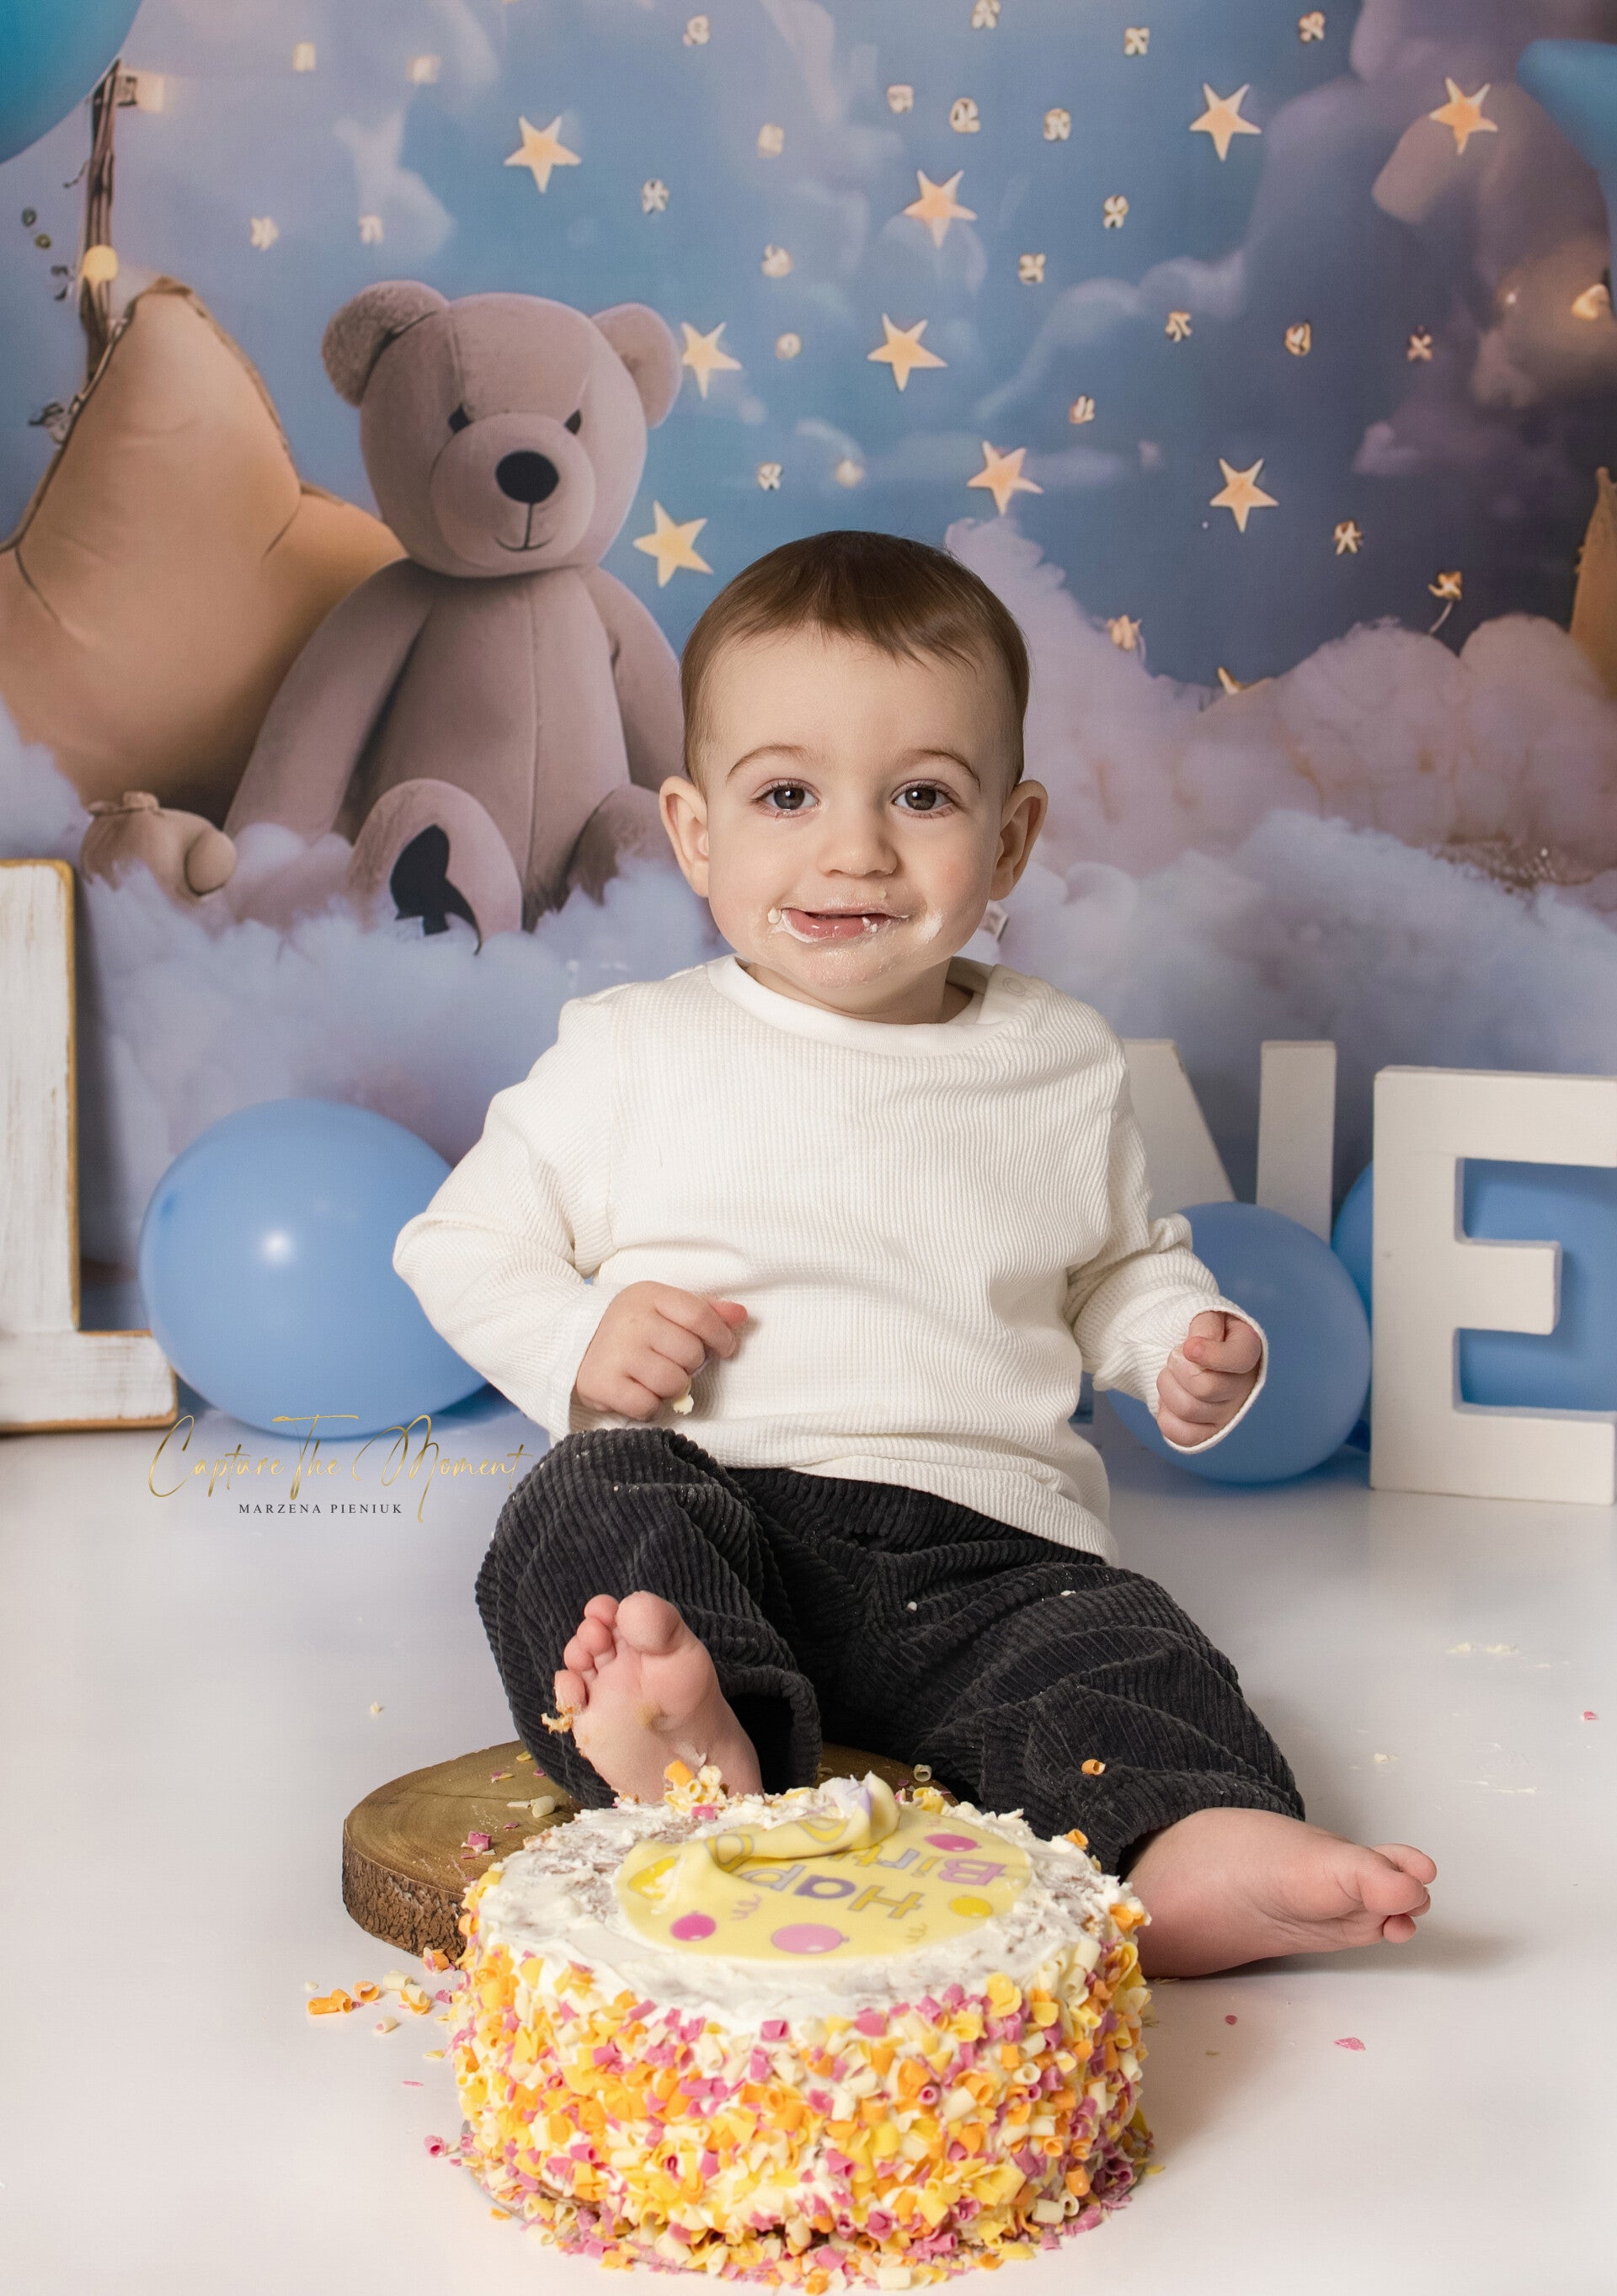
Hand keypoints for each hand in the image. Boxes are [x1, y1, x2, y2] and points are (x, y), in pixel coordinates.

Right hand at [573, 1282, 747, 1419]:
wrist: (574, 1343)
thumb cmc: (631, 1327)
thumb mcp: (664, 1308)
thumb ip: (705, 1311)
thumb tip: (742, 1316)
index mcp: (650, 1296)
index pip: (700, 1315)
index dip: (720, 1336)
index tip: (724, 1348)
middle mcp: (632, 1321)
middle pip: (691, 1354)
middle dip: (690, 1365)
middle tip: (672, 1362)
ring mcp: (616, 1353)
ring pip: (673, 1383)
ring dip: (671, 1388)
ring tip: (654, 1378)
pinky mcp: (602, 1384)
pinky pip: (648, 1406)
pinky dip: (649, 1406)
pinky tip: (638, 1392)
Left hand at [1156, 1310, 1261, 1447]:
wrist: (1185, 1350)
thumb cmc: (1198, 1331)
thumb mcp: (1204, 1314)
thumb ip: (1204, 1325)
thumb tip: (1194, 1350)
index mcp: (1248, 1350)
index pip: (1239, 1359)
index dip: (1210, 1354)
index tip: (1188, 1346)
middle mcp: (1244, 1385)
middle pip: (1206, 1388)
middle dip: (1177, 1368)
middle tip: (1174, 1356)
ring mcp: (1227, 1412)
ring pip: (1188, 1410)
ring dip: (1167, 1387)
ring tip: (1170, 1374)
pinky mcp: (1208, 1432)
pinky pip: (1182, 1435)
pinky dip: (1166, 1415)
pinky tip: (1169, 1398)